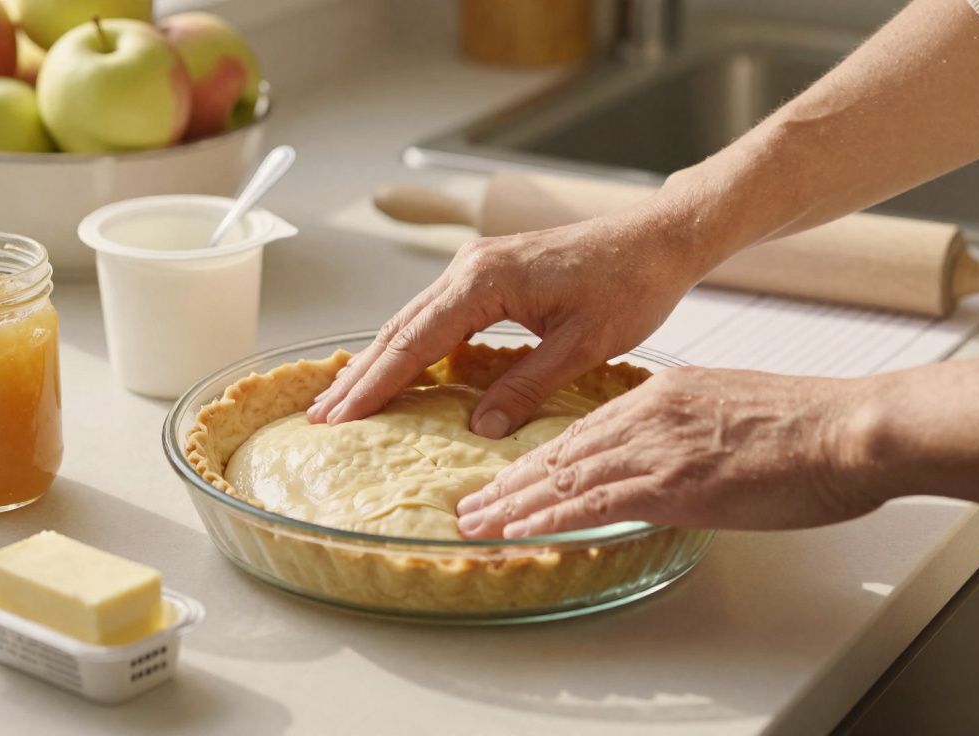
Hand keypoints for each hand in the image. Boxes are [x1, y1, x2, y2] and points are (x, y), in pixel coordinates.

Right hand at [307, 210, 708, 436]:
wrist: (657, 239)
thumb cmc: (630, 284)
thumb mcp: (583, 345)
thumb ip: (527, 384)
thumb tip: (480, 429)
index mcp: (485, 281)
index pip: (415, 342)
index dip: (376, 385)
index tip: (343, 419)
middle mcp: (470, 267)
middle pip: (400, 329)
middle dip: (360, 376)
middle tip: (322, 417)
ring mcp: (476, 267)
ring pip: (412, 321)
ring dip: (378, 362)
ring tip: (342, 400)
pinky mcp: (488, 274)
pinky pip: (435, 315)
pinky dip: (408, 346)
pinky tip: (392, 369)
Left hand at [456, 366, 882, 537]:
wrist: (851, 429)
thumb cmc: (810, 424)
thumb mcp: (734, 409)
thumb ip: (690, 426)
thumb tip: (674, 450)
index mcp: (665, 392)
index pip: (585, 428)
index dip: (541, 457)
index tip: (510, 476)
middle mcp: (649, 413)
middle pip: (563, 450)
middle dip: (511, 480)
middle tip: (472, 501)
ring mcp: (658, 447)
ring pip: (566, 475)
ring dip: (515, 502)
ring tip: (476, 521)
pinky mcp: (673, 482)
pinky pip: (594, 502)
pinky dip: (550, 517)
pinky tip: (519, 528)